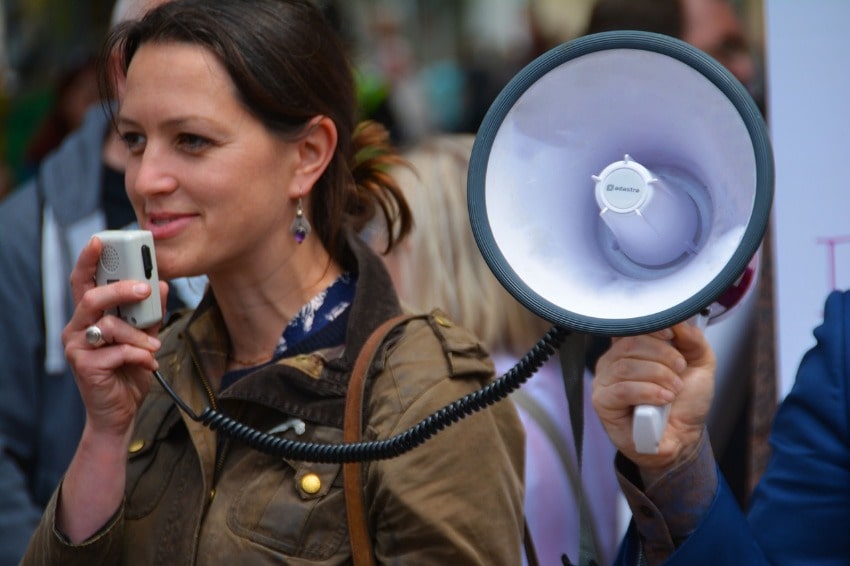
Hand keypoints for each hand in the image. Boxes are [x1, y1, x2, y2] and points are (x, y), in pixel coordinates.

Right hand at [62, 235, 167, 439]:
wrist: (120, 413)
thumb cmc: (129, 371)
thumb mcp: (145, 338)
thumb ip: (150, 313)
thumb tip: (162, 284)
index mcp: (90, 317)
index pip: (84, 281)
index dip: (89, 260)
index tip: (101, 240)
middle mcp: (77, 328)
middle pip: (92, 297)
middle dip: (122, 290)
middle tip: (146, 289)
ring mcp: (78, 348)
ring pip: (108, 326)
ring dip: (139, 335)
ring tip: (154, 348)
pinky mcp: (84, 367)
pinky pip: (116, 351)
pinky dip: (139, 356)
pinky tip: (148, 363)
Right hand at [592, 322, 715, 478]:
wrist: (683, 438)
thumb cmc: (685, 403)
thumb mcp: (700, 364)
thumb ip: (692, 339)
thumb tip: (678, 321)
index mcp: (631, 348)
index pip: (631, 326)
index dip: (651, 328)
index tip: (671, 336)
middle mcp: (613, 362)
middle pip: (630, 344)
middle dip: (663, 356)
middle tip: (679, 371)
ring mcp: (605, 381)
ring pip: (626, 366)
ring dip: (658, 376)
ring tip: (673, 390)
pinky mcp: (602, 402)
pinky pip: (622, 389)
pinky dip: (648, 392)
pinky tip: (663, 400)